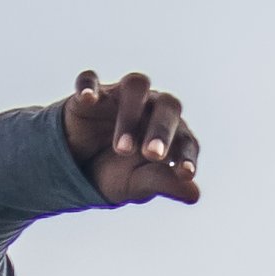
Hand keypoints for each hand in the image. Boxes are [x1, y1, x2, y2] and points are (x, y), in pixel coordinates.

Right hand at [61, 69, 199, 205]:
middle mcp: (151, 106)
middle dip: (161, 130)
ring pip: (135, 88)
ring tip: (122, 149)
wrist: (79, 165)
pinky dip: (89, 86)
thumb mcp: (138, 182)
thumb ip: (165, 183)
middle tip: (152, 155)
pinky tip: (87, 98)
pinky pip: (90, 80)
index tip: (186, 173)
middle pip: (167, 105)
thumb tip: (195, 195)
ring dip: (130, 115)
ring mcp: (121, 95)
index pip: (185, 138)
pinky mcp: (91, 92)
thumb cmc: (118, 172)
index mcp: (171, 131)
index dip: (187, 154)